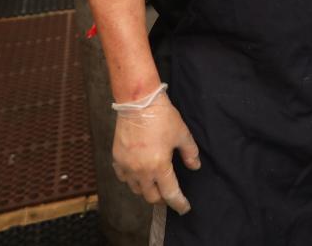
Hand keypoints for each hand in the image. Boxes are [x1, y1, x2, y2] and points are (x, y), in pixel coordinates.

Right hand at [112, 89, 200, 214]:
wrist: (138, 103)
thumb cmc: (162, 117)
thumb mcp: (182, 134)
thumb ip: (190, 153)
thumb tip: (195, 166)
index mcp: (159, 166)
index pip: (170, 193)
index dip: (179, 203)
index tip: (185, 208)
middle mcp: (140, 171)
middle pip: (151, 196)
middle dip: (163, 198)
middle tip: (170, 195)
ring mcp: (126, 166)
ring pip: (136, 189)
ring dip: (147, 190)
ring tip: (155, 184)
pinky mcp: (116, 159)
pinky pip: (123, 178)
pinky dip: (132, 180)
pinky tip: (139, 174)